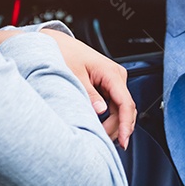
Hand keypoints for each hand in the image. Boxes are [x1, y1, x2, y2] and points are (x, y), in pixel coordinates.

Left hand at [38, 29, 135, 148]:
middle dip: (117, 128)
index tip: (123, 141)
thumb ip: (89, 94)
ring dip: (113, 124)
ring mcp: (114, 81)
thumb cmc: (66, 54)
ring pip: (120, 109)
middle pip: (125, 109)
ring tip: (100, 136)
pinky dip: (109, 118)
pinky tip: (101, 127)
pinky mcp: (108, 86)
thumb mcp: (75, 76)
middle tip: (102, 141)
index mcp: (111, 72)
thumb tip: (101, 111)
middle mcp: (117, 76)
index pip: (125, 103)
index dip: (126, 124)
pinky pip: (114, 105)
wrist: (58, 44)